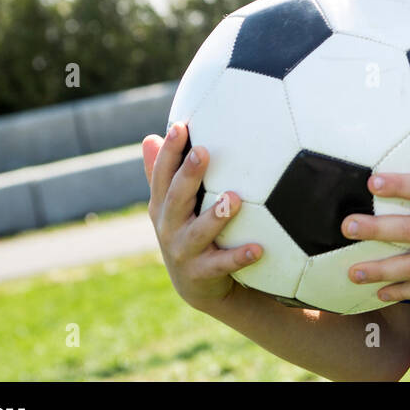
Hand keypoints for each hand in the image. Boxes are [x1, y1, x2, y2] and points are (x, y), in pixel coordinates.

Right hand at [142, 122, 262, 313]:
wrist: (197, 284)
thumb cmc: (188, 231)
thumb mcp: (172, 205)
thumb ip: (163, 174)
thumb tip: (150, 137)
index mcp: (163, 206)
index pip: (162, 174)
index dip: (169, 151)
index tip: (180, 126)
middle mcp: (169, 227)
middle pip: (176, 197)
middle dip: (188, 175)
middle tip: (203, 152)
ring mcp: (184, 251)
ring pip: (199, 232)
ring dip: (216, 215)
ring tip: (234, 199)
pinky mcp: (202, 274)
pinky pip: (222, 264)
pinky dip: (239, 257)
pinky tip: (258, 249)